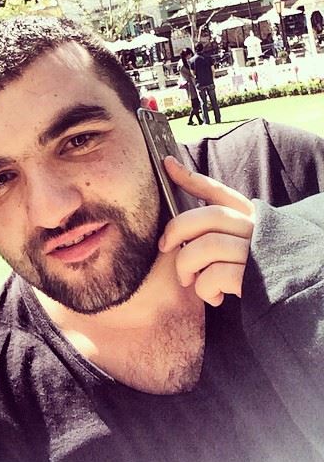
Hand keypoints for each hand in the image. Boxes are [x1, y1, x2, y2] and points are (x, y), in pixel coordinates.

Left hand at [158, 156, 254, 306]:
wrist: (295, 297)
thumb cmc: (253, 272)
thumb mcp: (239, 244)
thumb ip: (214, 227)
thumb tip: (177, 211)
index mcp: (250, 217)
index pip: (219, 192)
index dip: (191, 178)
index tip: (167, 164)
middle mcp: (255, 229)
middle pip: (209, 217)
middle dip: (177, 230)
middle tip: (166, 247)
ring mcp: (256, 252)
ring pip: (207, 247)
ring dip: (186, 266)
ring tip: (188, 279)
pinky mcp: (255, 278)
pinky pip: (215, 276)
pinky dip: (204, 288)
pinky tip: (212, 297)